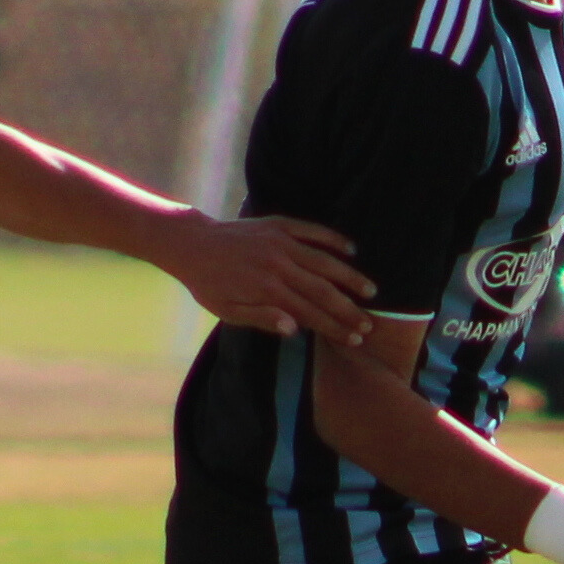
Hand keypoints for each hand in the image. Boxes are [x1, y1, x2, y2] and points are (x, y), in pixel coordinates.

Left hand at [166, 212, 367, 342]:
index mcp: (267, 290)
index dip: (334, 327)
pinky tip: (351, 249)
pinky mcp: (279, 225)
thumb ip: (262, 319)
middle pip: (323, 290)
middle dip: (348, 309)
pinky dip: (333, 239)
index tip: (354, 338)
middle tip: (369, 323)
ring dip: (349, 277)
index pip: (310, 313)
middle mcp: (279, 265)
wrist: (192, 245)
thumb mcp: (228, 311)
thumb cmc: (209, 284)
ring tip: (370, 290)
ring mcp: (281, 242)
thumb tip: (295, 330)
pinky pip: (313, 231)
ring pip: (324, 261)